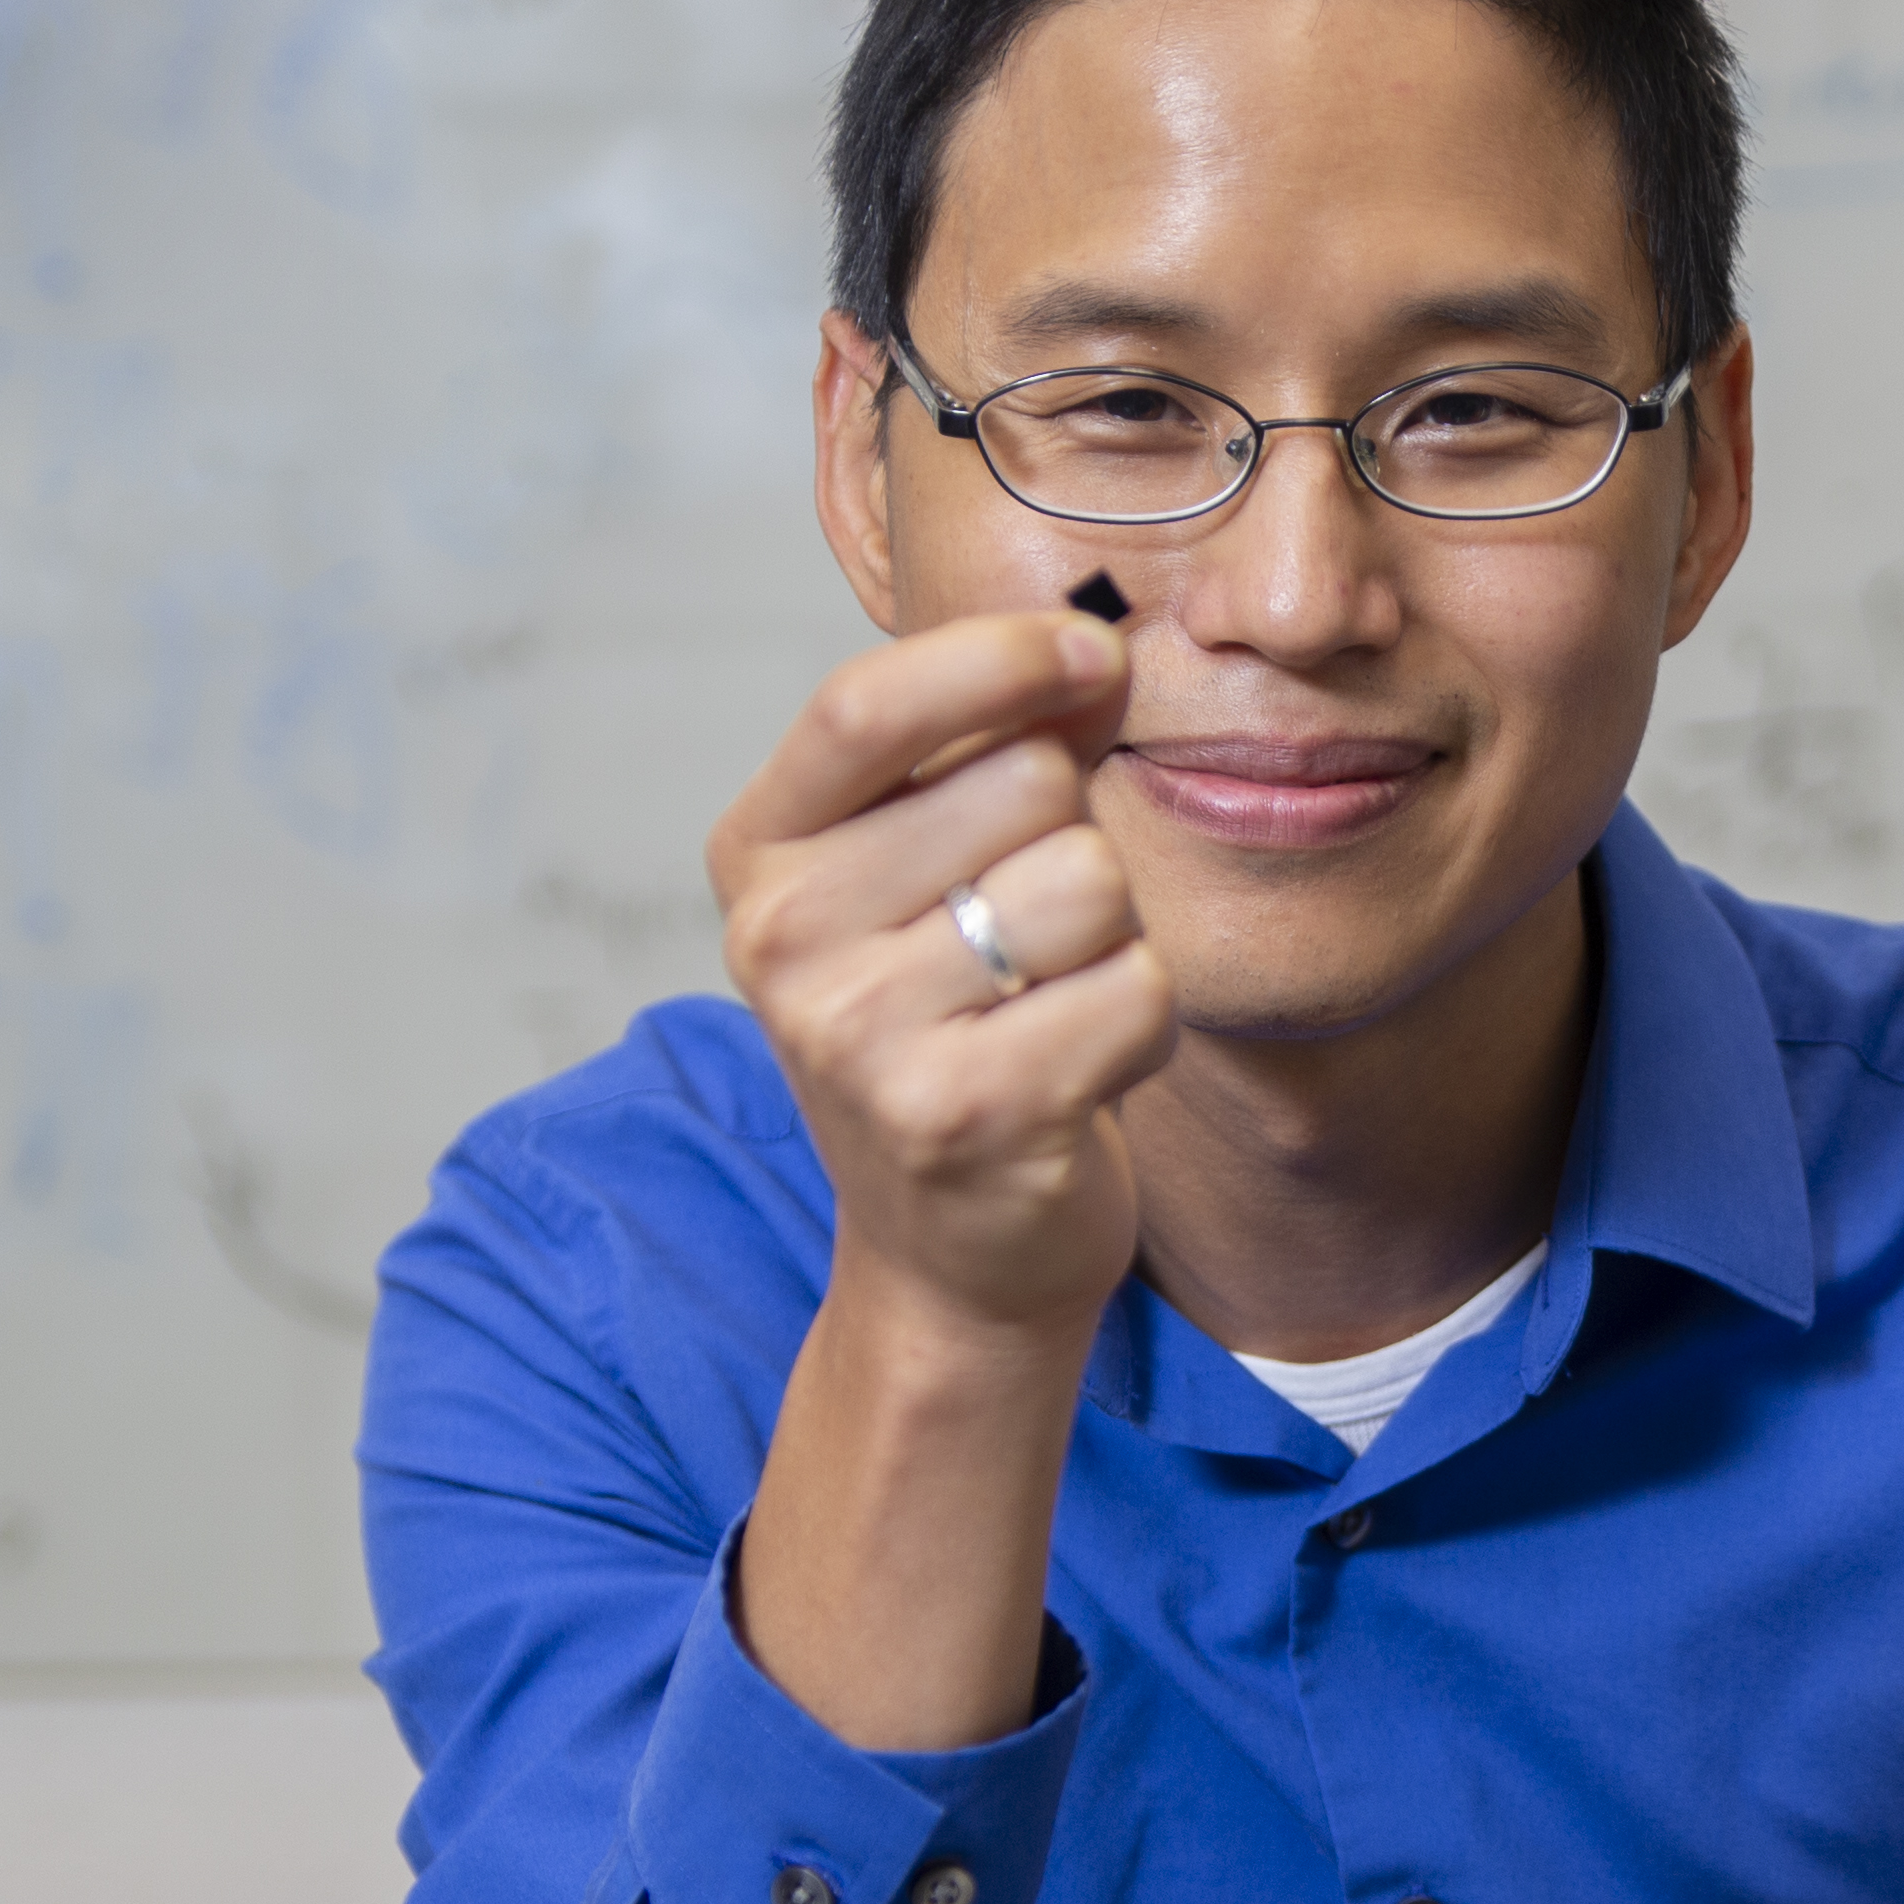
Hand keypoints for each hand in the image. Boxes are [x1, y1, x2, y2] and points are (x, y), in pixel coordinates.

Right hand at [706, 604, 1167, 1342]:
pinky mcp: (968, 1117)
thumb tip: (1099, 653)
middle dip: (1072, 838)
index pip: (866, 702)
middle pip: (1027, 782)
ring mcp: (865, 1036)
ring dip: (1115, 939)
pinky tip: (1079, 1070)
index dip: (1000, 654)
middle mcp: (784, 939)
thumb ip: (1001, 744)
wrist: (952, 1250)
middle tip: (1027, 935)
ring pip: (1094, 882)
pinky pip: (1137, 990)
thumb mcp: (934, 868)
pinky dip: (1143, 1026)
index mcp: (759, 852)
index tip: (1091, 653)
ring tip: (1050, 1004)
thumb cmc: (957, 1022)